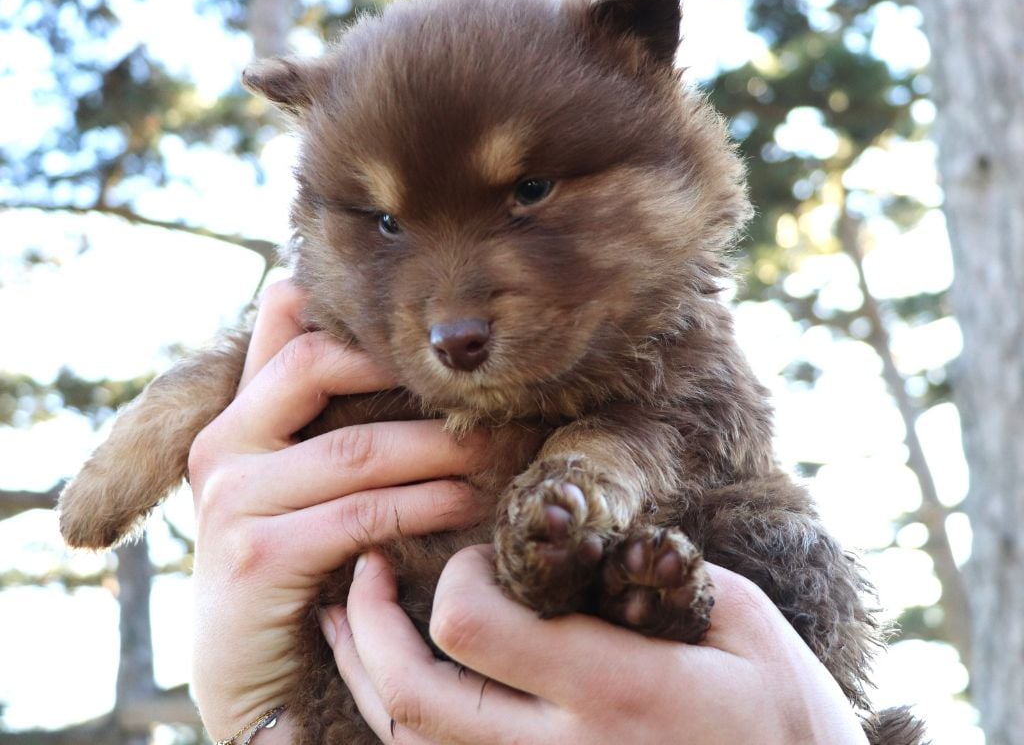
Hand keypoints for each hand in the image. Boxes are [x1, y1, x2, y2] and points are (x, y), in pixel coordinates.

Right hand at [189, 280, 488, 741]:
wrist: (251, 676)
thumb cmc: (292, 569)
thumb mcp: (295, 487)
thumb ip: (323, 425)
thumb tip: (396, 356)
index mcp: (232, 419)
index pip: (281, 326)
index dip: (350, 315)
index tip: (427, 331)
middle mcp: (221, 447)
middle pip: (315, 367)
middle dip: (404, 374)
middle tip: (480, 389)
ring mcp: (233, 501)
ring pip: (355, 449)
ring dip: (438, 448)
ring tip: (496, 450)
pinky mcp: (258, 557)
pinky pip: (361, 514)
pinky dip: (424, 505)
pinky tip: (466, 503)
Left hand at [322, 546, 868, 744]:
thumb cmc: (791, 720)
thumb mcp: (745, 623)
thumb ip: (656, 575)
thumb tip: (583, 540)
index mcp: (617, 689)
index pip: (473, 628)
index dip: (458, 576)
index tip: (485, 550)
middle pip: (415, 699)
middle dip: (370, 628)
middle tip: (364, 571)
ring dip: (364, 678)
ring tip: (349, 621)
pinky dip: (405, 724)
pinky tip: (393, 686)